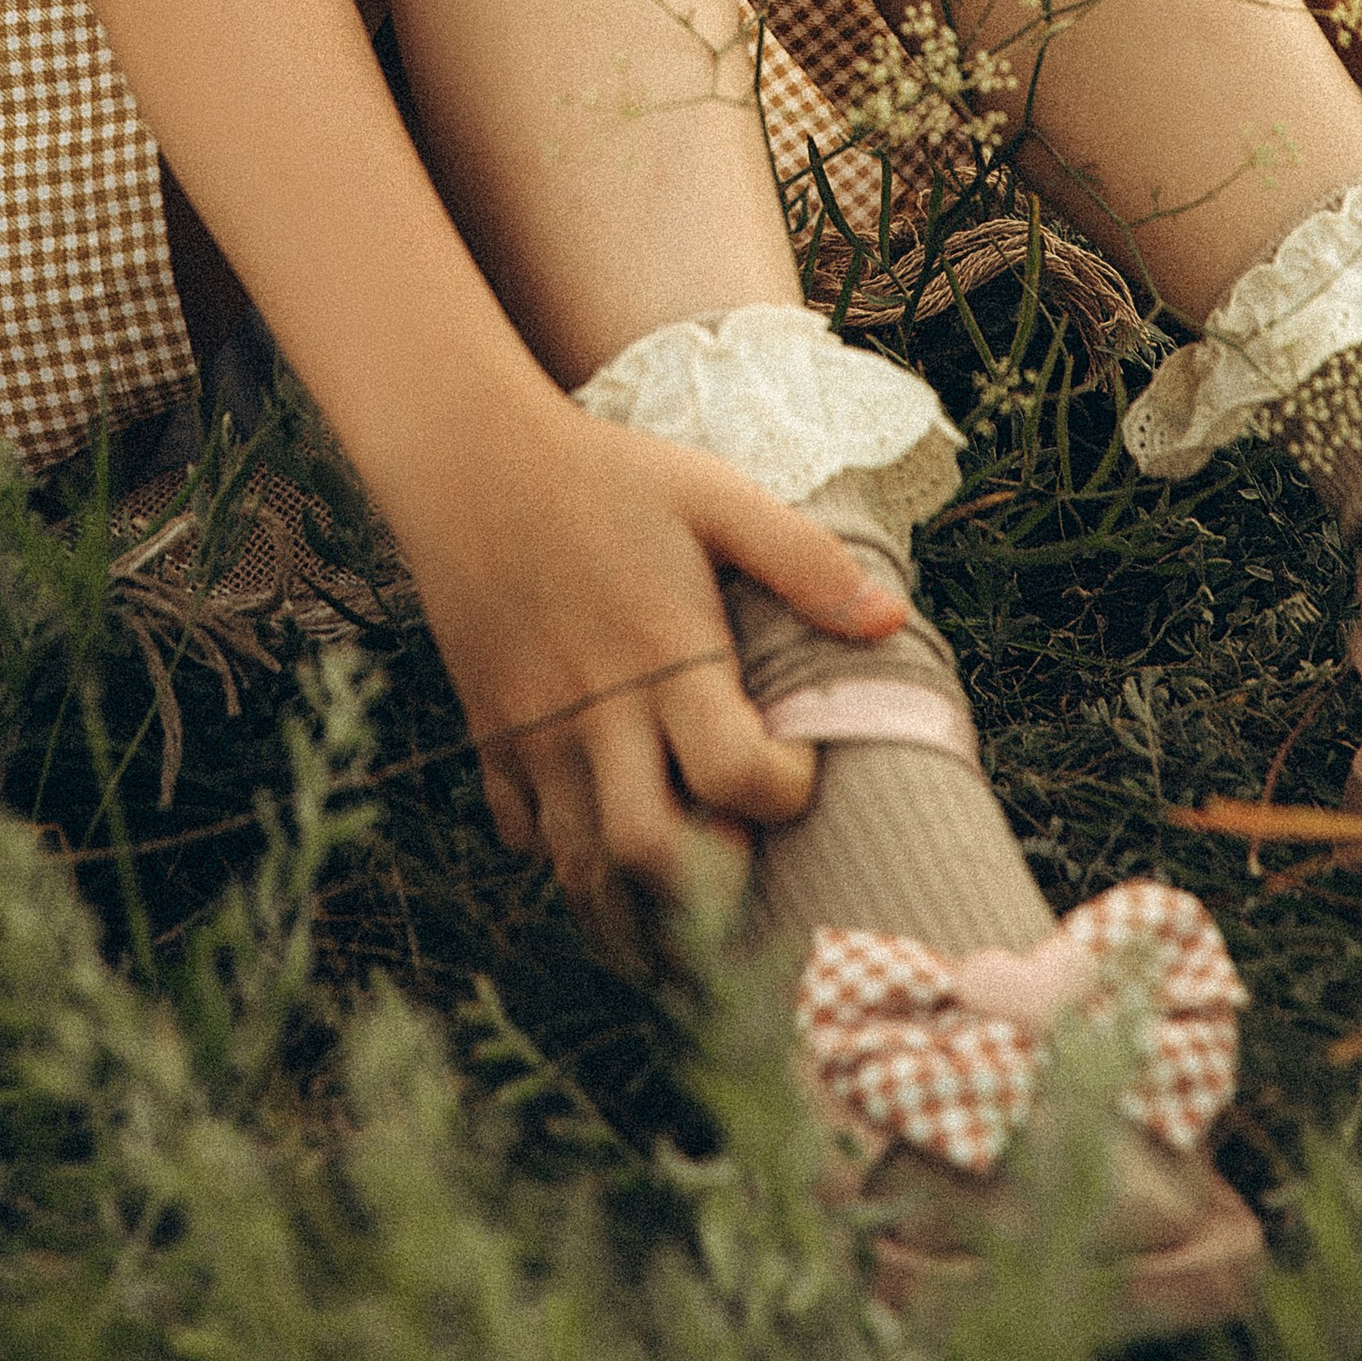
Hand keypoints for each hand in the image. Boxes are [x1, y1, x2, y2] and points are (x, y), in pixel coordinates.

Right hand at [389, 401, 905, 966]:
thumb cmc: (604, 475)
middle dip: (707, 883)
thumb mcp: (711, 494)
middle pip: (648, 853)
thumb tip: (892, 621)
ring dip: (636, 899)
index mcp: (664, 656)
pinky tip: (601, 830)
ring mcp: (535, 732)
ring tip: (684, 894)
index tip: (794, 760)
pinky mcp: (490, 735)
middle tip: (738, 849)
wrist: (468, 460)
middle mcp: (596, 712)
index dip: (783, 789)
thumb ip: (802, 559)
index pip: (734, 775)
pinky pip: (521, 835)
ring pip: (579, 868)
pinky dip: (562, 854)